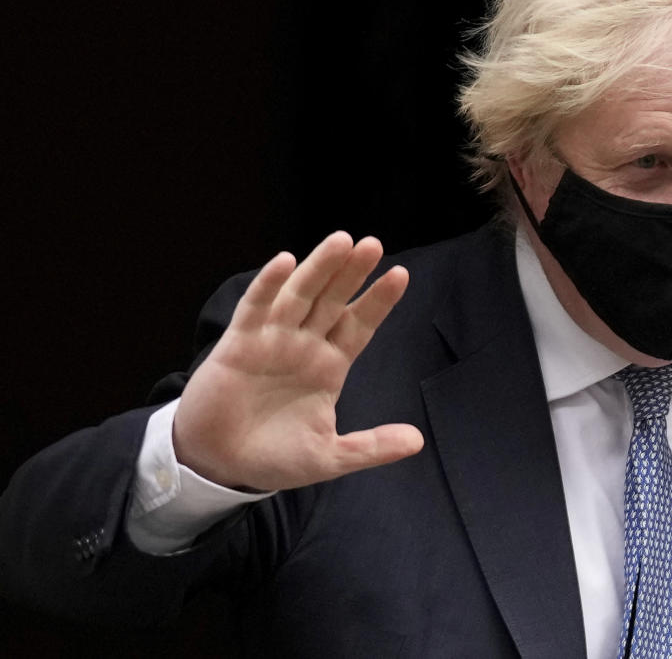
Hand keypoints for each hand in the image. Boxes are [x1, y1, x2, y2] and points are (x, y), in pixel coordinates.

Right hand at [172, 232, 422, 490]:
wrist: (219, 466)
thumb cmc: (274, 457)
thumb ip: (371, 447)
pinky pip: (256, 308)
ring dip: (318, 268)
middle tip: (372, 244)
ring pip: (300, 295)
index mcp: (330, 365)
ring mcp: (273, 340)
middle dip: (352, 273)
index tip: (401, 274)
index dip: (379, 300)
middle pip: (333, 300)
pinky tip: (285, 262)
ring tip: (341, 241)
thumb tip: (417, 442)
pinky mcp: (239, 344)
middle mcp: (305, 345)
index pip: (360, 325)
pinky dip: (268, 285)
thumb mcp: (329, 456)